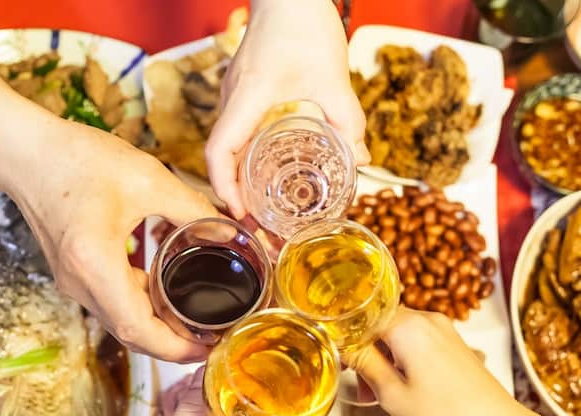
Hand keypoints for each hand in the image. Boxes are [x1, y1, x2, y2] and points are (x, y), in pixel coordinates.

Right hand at [0, 119, 219, 361]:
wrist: (27, 153)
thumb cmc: (77, 159)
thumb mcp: (147, 178)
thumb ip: (192, 208)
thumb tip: (230, 232)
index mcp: (95, 262)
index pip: (138, 328)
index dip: (175, 348)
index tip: (208, 347)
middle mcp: (78, 282)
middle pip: (130, 333)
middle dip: (172, 345)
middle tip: (211, 339)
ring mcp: (71, 281)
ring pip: (119, 322)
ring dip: (156, 329)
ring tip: (196, 322)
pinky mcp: (72, 275)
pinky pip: (110, 304)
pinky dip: (139, 308)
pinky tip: (166, 297)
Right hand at [205, 0, 368, 217]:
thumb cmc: (304, 25)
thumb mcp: (332, 77)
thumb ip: (348, 120)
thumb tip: (360, 159)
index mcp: (246, 99)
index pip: (219, 152)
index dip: (223, 188)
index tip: (240, 213)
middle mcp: (232, 100)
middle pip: (219, 157)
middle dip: (232, 195)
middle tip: (256, 224)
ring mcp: (234, 94)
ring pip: (226, 144)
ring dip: (237, 178)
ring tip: (258, 207)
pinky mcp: (242, 89)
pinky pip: (235, 130)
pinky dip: (243, 157)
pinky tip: (264, 170)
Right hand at [348, 307, 527, 415]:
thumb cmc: (447, 414)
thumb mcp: (391, 394)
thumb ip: (363, 363)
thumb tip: (343, 345)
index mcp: (407, 326)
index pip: (361, 318)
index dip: (346, 341)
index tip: (340, 364)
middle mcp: (427, 319)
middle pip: (380, 325)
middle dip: (366, 354)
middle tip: (363, 389)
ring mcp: (443, 329)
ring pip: (398, 336)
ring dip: (384, 360)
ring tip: (382, 396)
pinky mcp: (452, 343)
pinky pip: (416, 343)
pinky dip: (403, 362)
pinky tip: (404, 390)